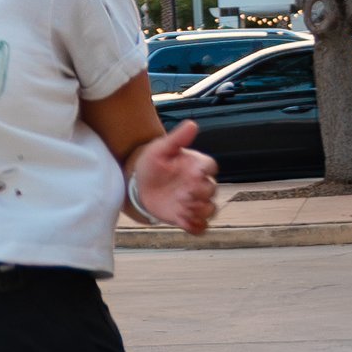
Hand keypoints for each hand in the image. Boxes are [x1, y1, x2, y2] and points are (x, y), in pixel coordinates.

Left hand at [129, 119, 219, 234]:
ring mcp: (194, 201)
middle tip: (182, 194)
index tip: (192, 174)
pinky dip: (196, 227)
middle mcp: (199, 184)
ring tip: (182, 209)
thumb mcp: (161, 148)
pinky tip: (183, 223)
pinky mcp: (187, 216)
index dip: (204, 172)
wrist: (139, 183)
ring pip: (210, 210)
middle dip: (200, 194)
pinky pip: (200, 227)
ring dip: (199, 211)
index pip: (211, 167)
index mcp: (196, 166)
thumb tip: (192, 124)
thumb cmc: (152, 162)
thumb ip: (177, 138)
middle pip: (212, 191)